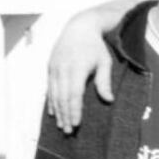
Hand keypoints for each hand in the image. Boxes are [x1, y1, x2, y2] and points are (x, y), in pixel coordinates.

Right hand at [47, 12, 113, 132]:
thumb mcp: (104, 62)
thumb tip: (109, 100)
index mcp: (77, 68)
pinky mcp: (50, 68)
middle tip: (68, 131)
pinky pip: (50, 89)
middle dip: (65, 115)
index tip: (76, 124)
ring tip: (61, 126)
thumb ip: (104, 82)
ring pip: (54, 95)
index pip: (74, 94)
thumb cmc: (95, 46)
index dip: (74, 110)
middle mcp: (62, 69)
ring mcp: (54, 68)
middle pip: (62, 98)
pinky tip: (54, 113)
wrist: (79, 28)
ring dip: (58, 112)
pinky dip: (51, 102)